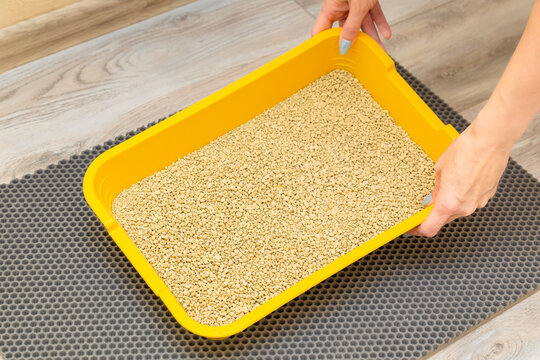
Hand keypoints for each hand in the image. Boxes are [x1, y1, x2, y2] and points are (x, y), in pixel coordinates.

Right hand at [312, 0, 390, 53]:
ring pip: (361, 24)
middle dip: (354, 44)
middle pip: (345, 30)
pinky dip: (380, 22)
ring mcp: (353, 3)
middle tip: (360, 58)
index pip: (321, 32)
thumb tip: (344, 46)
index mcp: (330, 8)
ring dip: (372, 36)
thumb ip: (351, 26)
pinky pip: (372, 14)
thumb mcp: (357, 5)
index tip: (330, 59)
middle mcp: (340, 7)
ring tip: (379, 50)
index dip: (325, 46)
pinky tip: (386, 33)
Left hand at [407, 121, 511, 236]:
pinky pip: (470, 201)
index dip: (418, 230)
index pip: (430, 228)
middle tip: (426, 202)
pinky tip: (461, 180)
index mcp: (449, 204)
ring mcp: (478, 202)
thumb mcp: (439, 170)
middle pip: (444, 220)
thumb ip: (435, 188)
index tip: (412, 227)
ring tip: (446, 184)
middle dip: (433, 214)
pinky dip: (462, 196)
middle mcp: (465, 208)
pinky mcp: (488, 195)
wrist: (491, 141)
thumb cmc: (466, 150)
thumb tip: (432, 197)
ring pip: (458, 210)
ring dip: (449, 204)